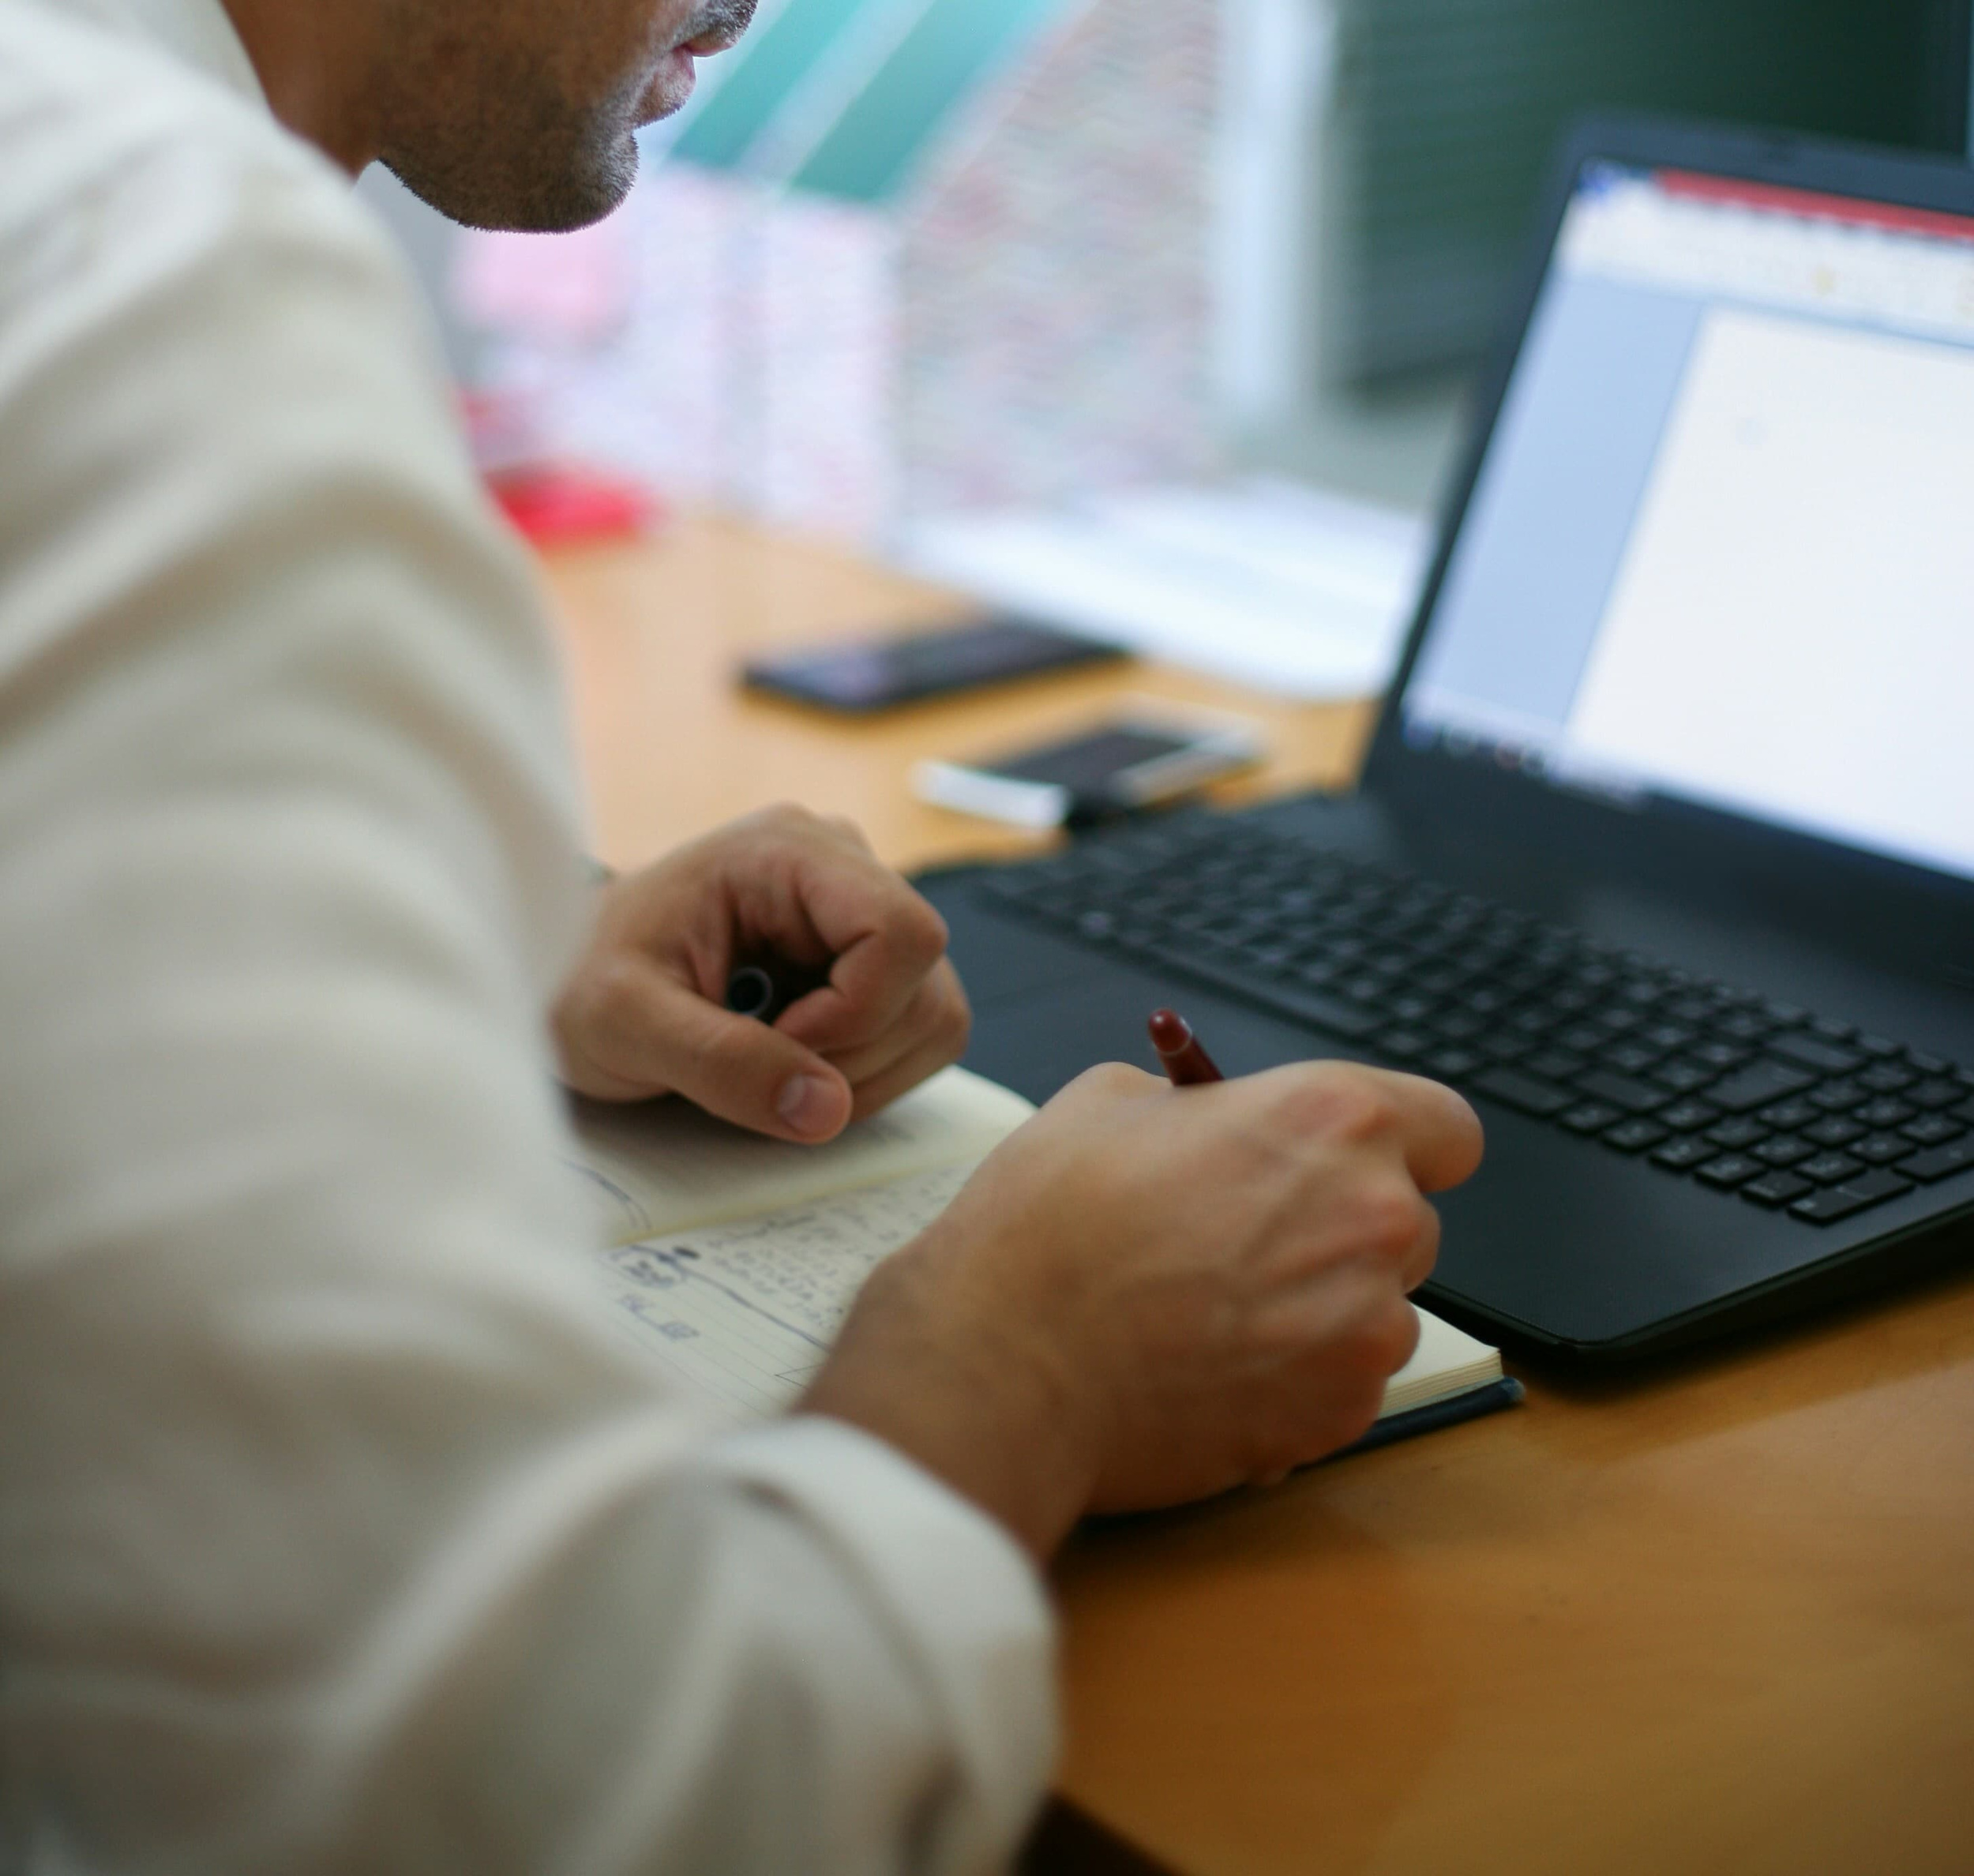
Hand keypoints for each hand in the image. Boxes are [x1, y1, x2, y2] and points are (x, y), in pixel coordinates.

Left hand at [553, 807, 969, 1143]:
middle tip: (756, 1064)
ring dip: (859, 1075)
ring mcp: (862, 917)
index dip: (855, 1015)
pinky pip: (917, 1038)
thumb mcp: (623, 1023)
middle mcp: (842, 869)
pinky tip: (790, 1063)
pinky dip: (864, 1077)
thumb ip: (720, 1063)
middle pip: (926, 989)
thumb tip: (825, 1110)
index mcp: (789, 851)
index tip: (774, 1045)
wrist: (559, 982)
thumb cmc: (578, 980)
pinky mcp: (871, 966)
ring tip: (767, 1065)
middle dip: (850, 1057)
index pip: (902, 934)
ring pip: (934, 1020)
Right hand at [802, 1060, 1483, 1559]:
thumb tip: (1218, 1124)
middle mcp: (1373, 1215)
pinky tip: (1209, 1369)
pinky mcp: (1341, 1413)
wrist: (1004, 1360)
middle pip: (1410, 1221)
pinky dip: (1294, 1381)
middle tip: (1250, 1245)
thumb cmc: (1046, 1227)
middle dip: (1345, 1232)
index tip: (1363, 1163)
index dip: (1404, 1144)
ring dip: (1322, 1312)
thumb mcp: (1112, 1104)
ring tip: (1214, 1317)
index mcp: (1328, 1118)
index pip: (1448, 1126)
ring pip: (1379, 1310)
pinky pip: (1342, 1384)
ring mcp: (1367, 1324)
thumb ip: (1205, 1107)